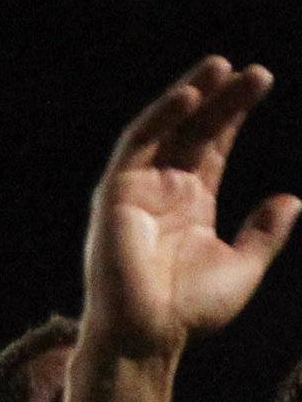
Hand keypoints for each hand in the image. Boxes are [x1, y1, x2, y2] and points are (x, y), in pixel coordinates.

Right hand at [84, 57, 298, 360]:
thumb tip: (290, 200)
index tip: (259, 81)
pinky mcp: (116, 193)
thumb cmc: (188, 311)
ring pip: (165, 130)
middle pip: (194, 131)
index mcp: (190, 204)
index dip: (234, 114)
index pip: (213, 146)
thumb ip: (264, 234)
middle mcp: (162, 191)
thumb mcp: (242, 268)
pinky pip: (136, 144)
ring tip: (221, 67)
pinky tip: (189, 95)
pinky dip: (161, 117)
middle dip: (222, 99)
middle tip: (254, 71)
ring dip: (190, 96)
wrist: (148, 334)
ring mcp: (137, 190)